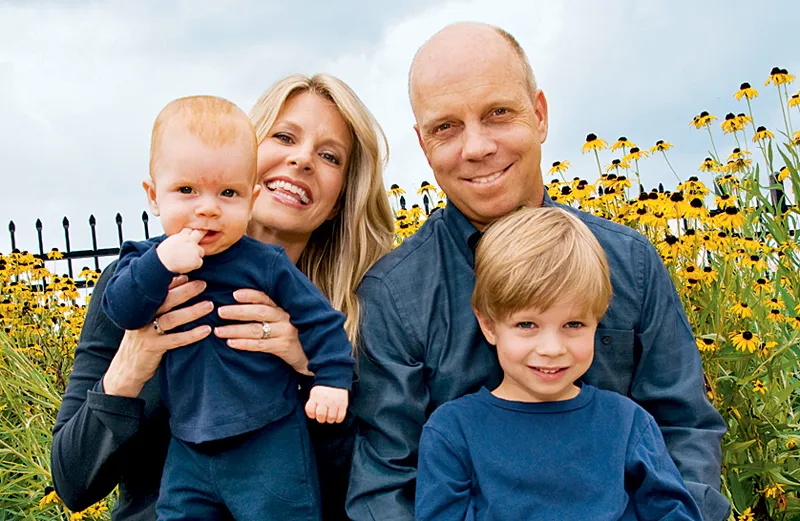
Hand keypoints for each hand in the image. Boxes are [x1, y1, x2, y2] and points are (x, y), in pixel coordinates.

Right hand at [103, 275, 212, 397]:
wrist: (125, 370)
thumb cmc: (140, 342)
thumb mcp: (145, 322)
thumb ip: (158, 307)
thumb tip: (179, 285)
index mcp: (141, 309)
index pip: (157, 290)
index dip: (174, 281)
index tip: (190, 273)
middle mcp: (142, 318)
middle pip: (165, 300)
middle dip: (186, 291)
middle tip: (203, 285)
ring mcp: (146, 333)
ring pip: (171, 319)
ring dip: (192, 311)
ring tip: (209, 305)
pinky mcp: (153, 348)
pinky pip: (175, 340)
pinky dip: (192, 334)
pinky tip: (206, 330)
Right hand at [156, 228, 205, 273]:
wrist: (162, 263)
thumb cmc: (164, 255)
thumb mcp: (171, 241)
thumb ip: (180, 238)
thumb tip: (186, 239)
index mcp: (182, 235)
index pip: (190, 230)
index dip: (191, 233)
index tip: (190, 237)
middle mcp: (190, 240)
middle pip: (200, 233)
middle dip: (201, 235)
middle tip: (196, 243)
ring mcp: (194, 249)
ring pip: (201, 251)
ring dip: (197, 255)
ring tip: (186, 259)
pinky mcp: (197, 259)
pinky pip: (199, 262)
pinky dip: (195, 265)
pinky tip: (186, 265)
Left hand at [215, 289, 311, 375]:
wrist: (319, 356)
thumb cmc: (299, 336)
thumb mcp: (291, 320)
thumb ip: (275, 312)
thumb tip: (248, 305)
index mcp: (286, 308)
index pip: (267, 298)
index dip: (250, 295)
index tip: (234, 294)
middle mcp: (286, 318)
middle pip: (259, 312)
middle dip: (237, 311)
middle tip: (219, 312)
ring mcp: (286, 333)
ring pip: (256, 329)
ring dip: (235, 329)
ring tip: (218, 331)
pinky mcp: (284, 348)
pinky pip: (260, 345)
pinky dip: (244, 343)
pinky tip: (231, 343)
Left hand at [305, 385, 347, 423]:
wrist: (336, 377)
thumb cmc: (323, 388)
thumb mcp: (314, 393)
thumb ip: (312, 403)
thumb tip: (313, 415)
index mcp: (316, 396)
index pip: (310, 410)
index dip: (311, 415)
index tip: (314, 414)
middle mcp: (325, 399)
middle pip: (320, 415)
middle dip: (321, 419)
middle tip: (322, 418)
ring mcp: (334, 401)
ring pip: (331, 418)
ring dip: (329, 420)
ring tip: (329, 417)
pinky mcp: (343, 404)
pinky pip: (340, 416)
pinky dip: (338, 419)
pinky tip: (336, 417)